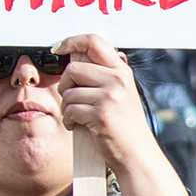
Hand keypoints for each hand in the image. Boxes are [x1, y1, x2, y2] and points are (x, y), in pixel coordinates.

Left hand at [55, 32, 185, 195]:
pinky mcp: (100, 113)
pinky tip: (79, 126)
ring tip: (78, 117)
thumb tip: (76, 57)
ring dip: (66, 107)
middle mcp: (117, 79)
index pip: (94, 41)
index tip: (59, 48)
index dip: (72, 41)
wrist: (137, 154)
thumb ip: (103, 75)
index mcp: (121, 71)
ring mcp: (110, 96)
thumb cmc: (125, 126)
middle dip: (65, 85)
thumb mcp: (120, 93)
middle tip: (71, 99)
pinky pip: (70, 110)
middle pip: (73, 69)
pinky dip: (69, 120)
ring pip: (69, 92)